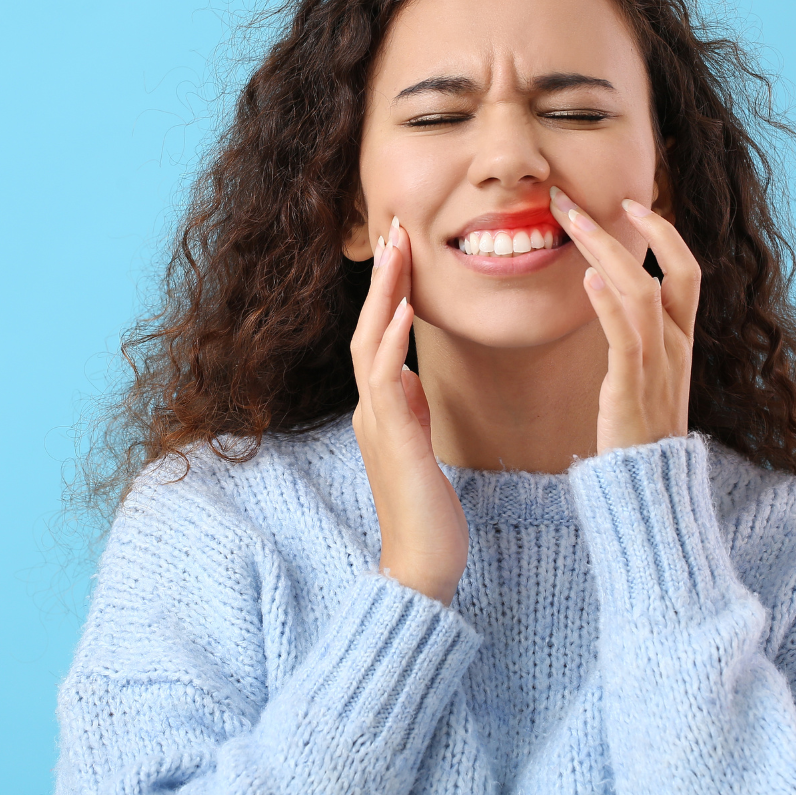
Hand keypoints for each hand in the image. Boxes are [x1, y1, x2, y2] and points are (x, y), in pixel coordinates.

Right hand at [350, 217, 468, 604]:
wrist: (422, 566)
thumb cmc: (427, 510)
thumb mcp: (419, 446)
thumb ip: (409, 408)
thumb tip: (407, 375)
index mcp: (381, 407)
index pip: (379, 336)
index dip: (390, 292)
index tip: (404, 250)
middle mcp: (371, 408)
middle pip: (368, 327)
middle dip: (383, 277)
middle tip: (396, 228)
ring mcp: (376, 422)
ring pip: (369, 343)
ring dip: (383, 295)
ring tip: (397, 249)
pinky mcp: (391, 440)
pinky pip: (384, 382)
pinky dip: (391, 342)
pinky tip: (404, 311)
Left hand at [549, 188, 700, 454]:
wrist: (649, 487)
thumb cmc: (638, 429)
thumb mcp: (645, 375)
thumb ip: (634, 337)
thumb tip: (607, 299)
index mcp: (682, 340)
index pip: (686, 272)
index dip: (664, 233)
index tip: (631, 203)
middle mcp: (676, 346)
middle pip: (666, 271)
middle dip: (625, 229)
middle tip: (575, 201)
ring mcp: (658, 366)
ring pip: (643, 294)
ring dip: (606, 252)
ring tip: (571, 223)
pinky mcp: (631, 387)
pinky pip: (625, 337)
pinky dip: (607, 303)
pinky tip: (586, 276)